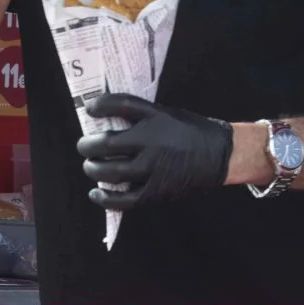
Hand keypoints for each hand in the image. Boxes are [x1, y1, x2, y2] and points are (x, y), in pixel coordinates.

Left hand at [76, 94, 232, 209]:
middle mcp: (152, 142)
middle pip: (107, 143)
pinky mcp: (156, 191)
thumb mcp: (167, 113)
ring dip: (93, 169)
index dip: (100, 106)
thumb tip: (107, 120)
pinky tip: (96, 194)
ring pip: (111, 172)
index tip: (89, 108)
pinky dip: (106, 198)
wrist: (220, 155)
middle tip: (84, 146)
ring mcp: (153, 168)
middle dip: (88, 145)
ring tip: (90, 166)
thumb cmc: (191, 131)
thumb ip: (141, 117)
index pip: (120, 105)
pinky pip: (125, 199)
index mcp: (156, 117)